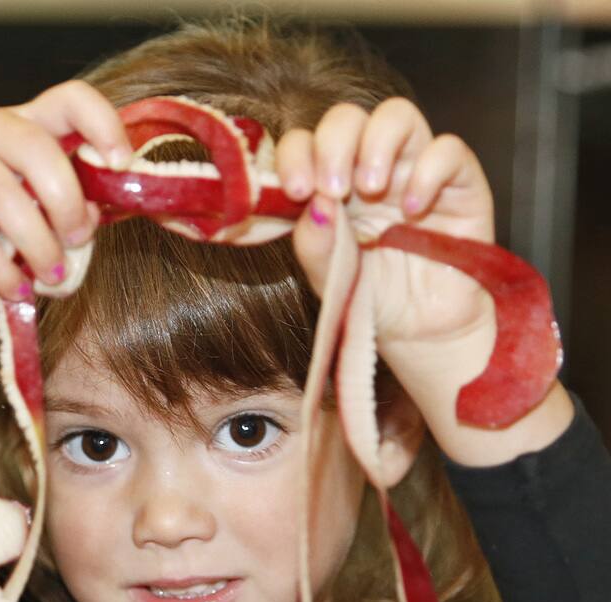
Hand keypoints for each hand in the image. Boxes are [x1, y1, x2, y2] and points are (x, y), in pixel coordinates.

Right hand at [0, 80, 131, 301]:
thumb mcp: (31, 205)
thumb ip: (64, 205)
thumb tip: (88, 223)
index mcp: (24, 122)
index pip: (69, 100)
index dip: (102, 124)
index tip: (122, 164)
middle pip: (39, 151)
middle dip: (67, 204)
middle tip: (79, 241)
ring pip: (7, 199)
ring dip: (38, 246)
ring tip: (52, 278)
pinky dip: (1, 270)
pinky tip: (15, 289)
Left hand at [275, 98, 573, 465]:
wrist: (419, 333)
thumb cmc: (369, 300)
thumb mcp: (329, 279)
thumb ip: (313, 244)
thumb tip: (312, 203)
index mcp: (330, 184)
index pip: (306, 142)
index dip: (296, 154)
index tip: (294, 189)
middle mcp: (369, 167)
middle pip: (349, 117)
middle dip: (334, 144)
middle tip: (332, 189)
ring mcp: (414, 170)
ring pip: (398, 117)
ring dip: (376, 145)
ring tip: (370, 191)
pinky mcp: (459, 183)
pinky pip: (449, 150)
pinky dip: (428, 170)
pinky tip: (411, 210)